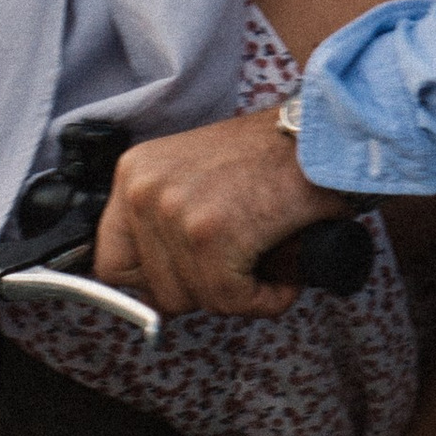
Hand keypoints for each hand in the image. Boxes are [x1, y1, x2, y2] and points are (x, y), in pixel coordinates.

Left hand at [90, 109, 344, 319]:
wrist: (323, 134)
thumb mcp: (192, 176)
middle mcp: (143, 190)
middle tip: (243, 261)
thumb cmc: (272, 157)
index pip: (111, 265)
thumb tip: (152, 289)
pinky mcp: (213, 235)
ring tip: (266, 259)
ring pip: (196, 299)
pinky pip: (232, 301)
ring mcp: (175, 213)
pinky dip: (267, 298)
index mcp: (134, 173)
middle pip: (156, 290)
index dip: (156, 282)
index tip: (192, 276)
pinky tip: (284, 275)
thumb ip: (163, 221)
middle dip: (205, 287)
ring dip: (239, 293)